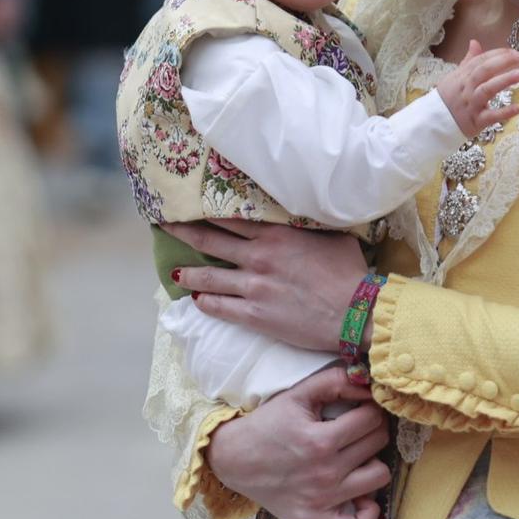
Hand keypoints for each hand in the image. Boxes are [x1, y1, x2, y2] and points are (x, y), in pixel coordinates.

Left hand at [164, 219, 366, 351]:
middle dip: (182, 231)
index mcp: (274, 233)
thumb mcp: (329, 234)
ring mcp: (252, 286)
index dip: (205, 210)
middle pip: (209, 239)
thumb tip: (301, 211)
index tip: (187, 204)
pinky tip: (197, 298)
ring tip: (176, 270)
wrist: (355, 312)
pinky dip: (205, 301)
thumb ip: (305, 224)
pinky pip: (219, 307)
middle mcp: (257, 256)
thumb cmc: (348, 271)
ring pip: (208, 275)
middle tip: (163, 226)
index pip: (229, 216)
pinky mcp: (254, 314)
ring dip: (189, 271)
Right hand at [207, 366, 389, 518]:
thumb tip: (367, 384)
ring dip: (372, 463)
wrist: (233, 460)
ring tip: (356, 457)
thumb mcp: (296, 394)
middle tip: (355, 429)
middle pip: (378, 444)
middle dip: (372, 430)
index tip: (360, 409)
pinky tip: (360, 494)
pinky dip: (368, 512)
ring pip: (379, 477)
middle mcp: (324, 473)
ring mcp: (322, 501)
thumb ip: (334, 381)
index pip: (372, 418)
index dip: (370, 408)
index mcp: (319, 440)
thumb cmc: (267, 425)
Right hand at [436, 40, 518, 136]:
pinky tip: (518, 108)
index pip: (479, 61)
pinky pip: (490, 116)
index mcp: (461, 76)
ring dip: (504, 81)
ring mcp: (471, 105)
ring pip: (486, 90)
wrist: (433, 124)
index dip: (496, 54)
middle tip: (518, 58)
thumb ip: (468, 61)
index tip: (512, 51)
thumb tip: (474, 42)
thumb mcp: (454, 78)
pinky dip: (504, 112)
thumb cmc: (448, 100)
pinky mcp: (476, 121)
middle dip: (501, 62)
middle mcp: (466, 89)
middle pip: (483, 71)